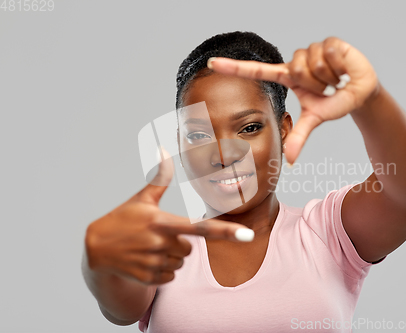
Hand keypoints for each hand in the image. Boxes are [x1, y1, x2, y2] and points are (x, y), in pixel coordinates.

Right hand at [84, 148, 253, 285]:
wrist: (96, 248)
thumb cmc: (124, 219)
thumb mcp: (141, 199)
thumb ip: (160, 178)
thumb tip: (164, 149)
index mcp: (162, 222)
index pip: (201, 228)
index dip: (227, 231)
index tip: (249, 235)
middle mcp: (159, 243)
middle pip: (189, 248)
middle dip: (178, 244)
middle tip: (156, 237)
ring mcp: (153, 262)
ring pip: (180, 262)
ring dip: (169, 257)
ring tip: (148, 248)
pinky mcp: (148, 278)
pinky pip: (170, 276)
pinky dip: (162, 270)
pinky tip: (145, 261)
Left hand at [208, 36, 379, 164]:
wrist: (361, 93)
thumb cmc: (334, 104)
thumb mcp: (314, 119)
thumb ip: (299, 138)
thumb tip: (288, 161)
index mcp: (287, 78)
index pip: (256, 71)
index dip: (234, 68)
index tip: (211, 63)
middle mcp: (295, 62)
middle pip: (296, 70)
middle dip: (315, 84)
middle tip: (326, 89)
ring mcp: (311, 50)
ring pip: (311, 63)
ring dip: (328, 77)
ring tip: (335, 79)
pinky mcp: (327, 42)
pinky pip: (327, 52)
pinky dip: (339, 66)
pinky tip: (343, 68)